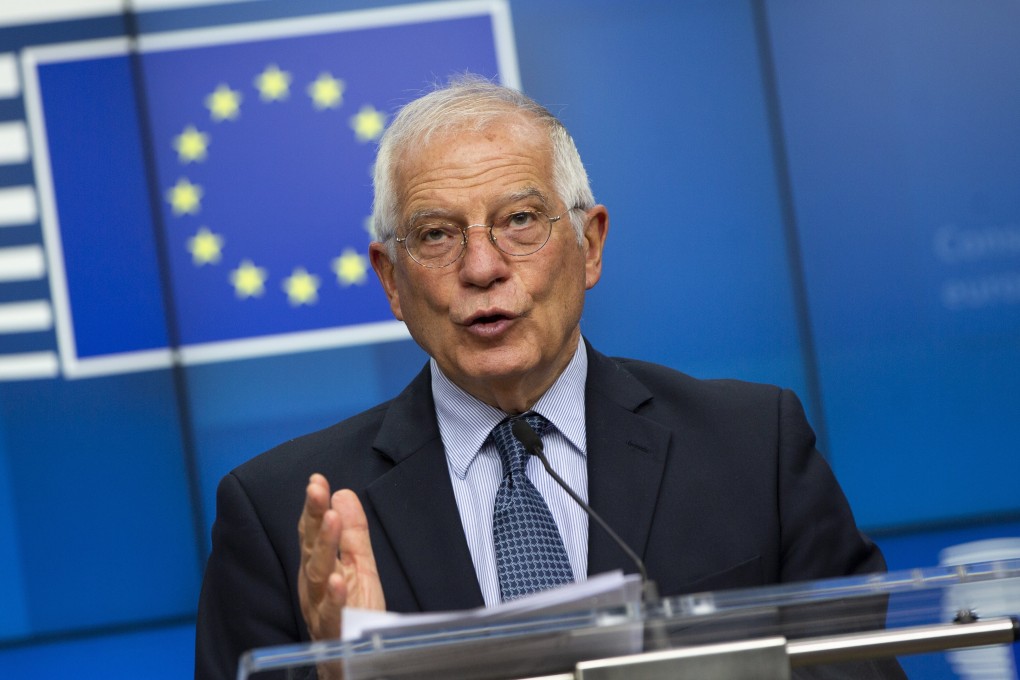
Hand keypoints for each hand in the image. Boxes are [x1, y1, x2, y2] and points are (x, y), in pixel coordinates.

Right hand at [298, 474, 385, 642]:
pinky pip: (331, 613)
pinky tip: (339, 580)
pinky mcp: (334, 630)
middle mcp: (313, 585)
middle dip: (312, 517)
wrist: (351, 660)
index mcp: (318, 566)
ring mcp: (320, 608)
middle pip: (310, 547)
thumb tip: (342, 494)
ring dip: (323, 546)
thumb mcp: (359, 566)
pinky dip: (334, 597)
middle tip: (317, 490)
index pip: (312, 531)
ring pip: (317, 575)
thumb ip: (352, 533)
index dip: (313, 506)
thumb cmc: (353, 612)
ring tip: (330, 519)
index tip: (317, 480)